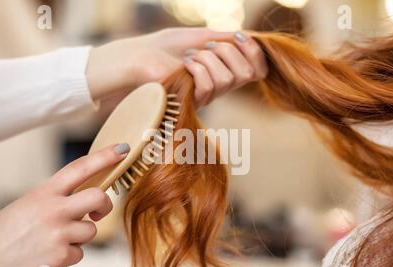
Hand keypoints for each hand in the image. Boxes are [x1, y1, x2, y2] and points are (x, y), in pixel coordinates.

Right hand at [0, 144, 129, 266]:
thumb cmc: (2, 237)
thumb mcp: (27, 206)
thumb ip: (54, 200)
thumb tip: (83, 201)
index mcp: (43, 193)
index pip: (80, 168)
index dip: (104, 157)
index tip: (122, 150)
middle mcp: (53, 209)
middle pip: (98, 197)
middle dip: (104, 205)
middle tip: (97, 212)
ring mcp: (59, 232)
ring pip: (90, 231)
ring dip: (77, 239)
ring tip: (51, 243)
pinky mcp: (62, 255)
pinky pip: (79, 254)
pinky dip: (66, 257)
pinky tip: (46, 258)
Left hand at [86, 28, 267, 106]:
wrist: (135, 59)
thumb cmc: (162, 47)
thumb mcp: (198, 37)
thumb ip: (225, 39)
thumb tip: (253, 38)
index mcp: (224, 69)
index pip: (258, 69)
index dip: (256, 52)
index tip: (238, 36)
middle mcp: (219, 86)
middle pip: (248, 73)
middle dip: (229, 51)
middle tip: (205, 46)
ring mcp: (206, 97)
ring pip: (229, 79)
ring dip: (208, 59)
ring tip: (188, 56)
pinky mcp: (192, 103)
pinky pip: (209, 87)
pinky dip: (198, 69)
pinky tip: (183, 64)